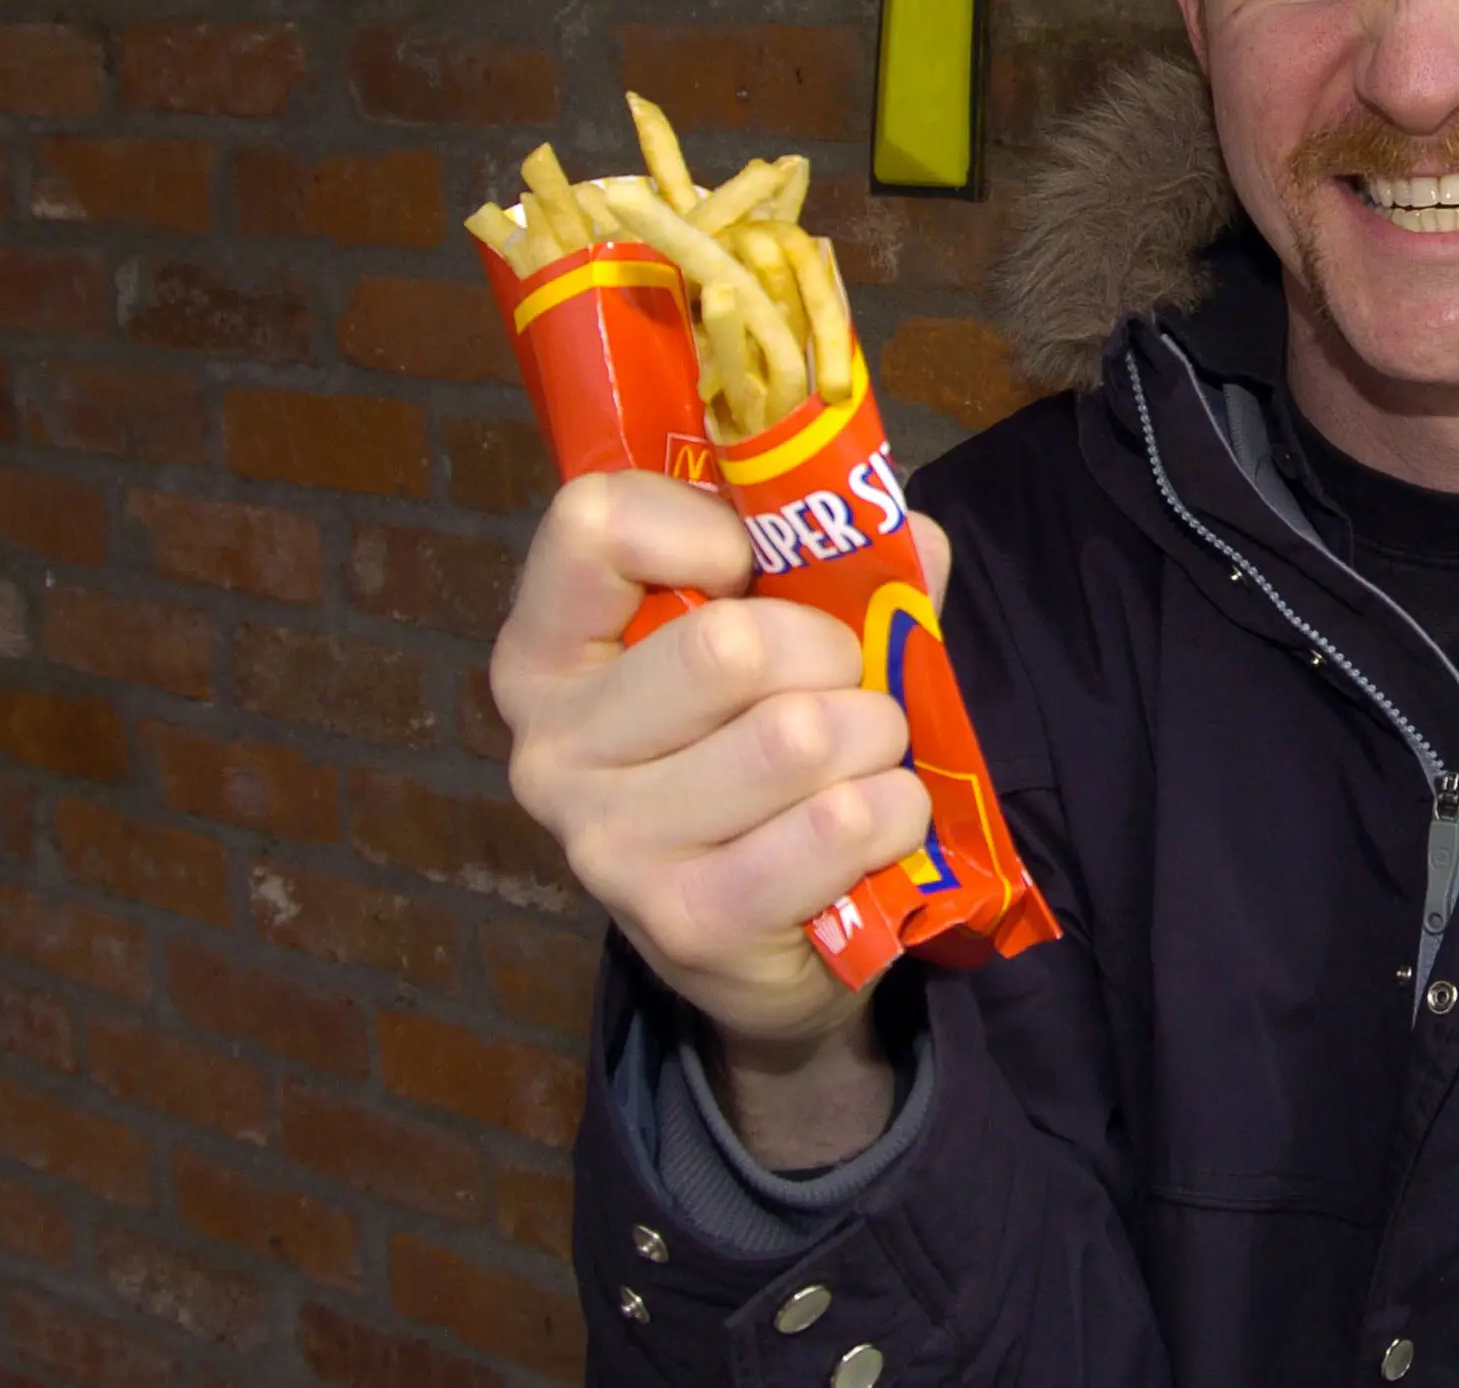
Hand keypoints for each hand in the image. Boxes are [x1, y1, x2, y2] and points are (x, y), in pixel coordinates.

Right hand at [493, 471, 942, 1073]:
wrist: (764, 936)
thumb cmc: (764, 747)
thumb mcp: (781, 634)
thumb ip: (834, 562)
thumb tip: (910, 533)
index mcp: (547, 652)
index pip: (598, 523)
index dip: (713, 527)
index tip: (759, 567)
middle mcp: (550, 748)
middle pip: (729, 644)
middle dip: (834, 655)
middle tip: (845, 686)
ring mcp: (609, 846)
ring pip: (797, 737)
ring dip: (873, 738)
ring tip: (864, 759)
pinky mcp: (688, 923)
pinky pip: (837, 824)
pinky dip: (892, 811)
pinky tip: (874, 824)